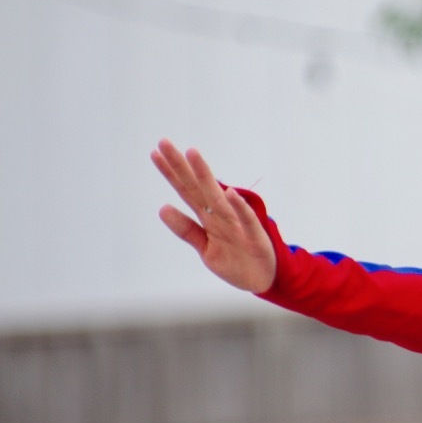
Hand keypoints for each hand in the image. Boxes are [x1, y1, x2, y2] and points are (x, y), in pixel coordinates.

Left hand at [151, 139, 276, 293]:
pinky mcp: (255, 238)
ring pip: (218, 198)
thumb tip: (162, 208)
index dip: (171, 173)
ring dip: (205, 176)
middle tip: (164, 142)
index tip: (155, 153)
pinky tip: (229, 192)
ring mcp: (238, 225)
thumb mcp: (206, 248)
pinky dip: (239, 208)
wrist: (264, 280)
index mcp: (209, 218)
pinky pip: (246, 221)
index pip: (186, 191)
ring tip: (193, 153)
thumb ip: (186, 229)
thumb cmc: (236, 261)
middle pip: (198, 188)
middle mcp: (221, 216)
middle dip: (181, 165)